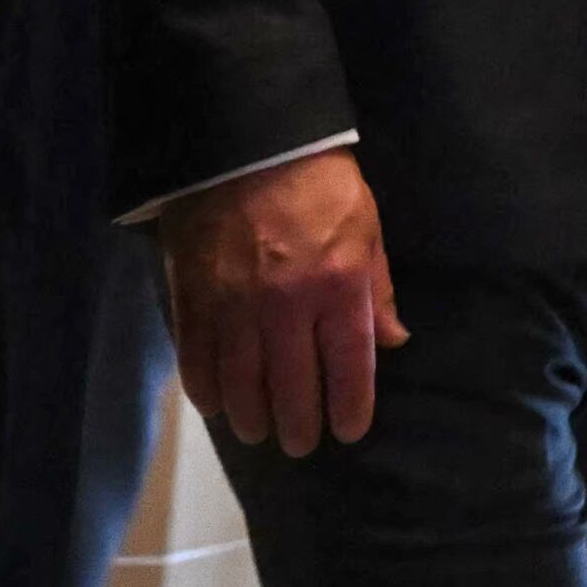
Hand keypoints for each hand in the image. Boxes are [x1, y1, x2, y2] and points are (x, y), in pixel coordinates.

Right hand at [159, 147, 406, 454]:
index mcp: (338, 286)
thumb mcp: (366, 225)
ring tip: (261, 431)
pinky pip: (197, 361)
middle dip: (299, 425)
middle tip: (302, 443)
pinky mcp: (193, 299)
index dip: (350, 408)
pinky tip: (218, 405)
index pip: (349, 367)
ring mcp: (234, 306)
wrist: (246, 142)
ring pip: (242, 385)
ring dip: (252, 417)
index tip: (349, 431)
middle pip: (292, 387)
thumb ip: (378, 288)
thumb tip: (393, 341)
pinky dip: (207, 391)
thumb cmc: (319, 182)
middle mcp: (287, 305)